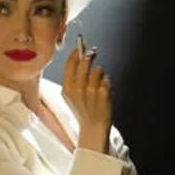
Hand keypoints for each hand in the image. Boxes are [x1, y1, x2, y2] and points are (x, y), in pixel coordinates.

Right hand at [62, 35, 111, 152]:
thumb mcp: (70, 96)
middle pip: (84, 62)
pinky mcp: (104, 93)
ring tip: (97, 84)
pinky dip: (106, 83)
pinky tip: (103, 92)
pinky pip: (106, 79)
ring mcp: (92, 91)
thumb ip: (72, 77)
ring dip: (99, 73)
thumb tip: (78, 56)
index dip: (76, 53)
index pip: (71, 63)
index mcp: (67, 88)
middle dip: (89, 56)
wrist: (93, 127)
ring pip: (98, 69)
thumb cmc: (82, 109)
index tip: (80, 48)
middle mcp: (78, 88)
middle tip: (92, 52)